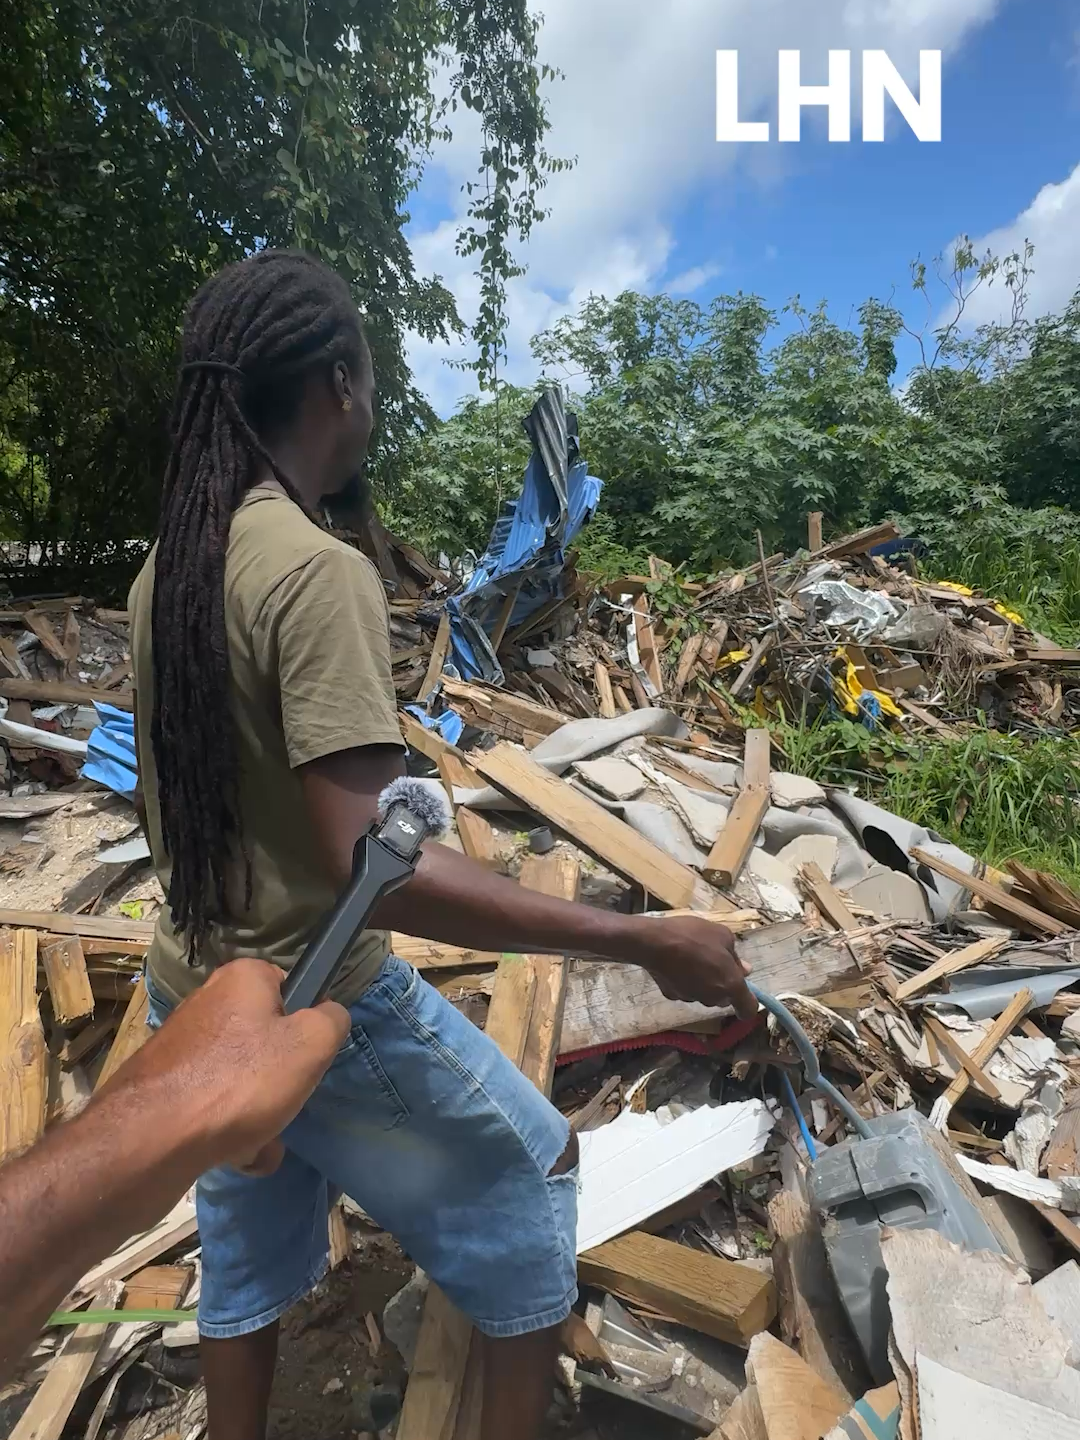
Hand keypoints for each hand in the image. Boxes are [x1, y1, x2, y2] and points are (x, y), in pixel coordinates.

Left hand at [108, 959, 349, 1175]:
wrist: (152, 1139)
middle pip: (264, 1040)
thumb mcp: (310, 1044)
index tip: (306, 1055)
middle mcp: (207, 1003)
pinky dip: (228, 1131)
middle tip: (283, 1104)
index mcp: (241, 979)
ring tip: (257, 1142)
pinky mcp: (163, 1088)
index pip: (289, 987)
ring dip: (257, 1115)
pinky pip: (212, 1106)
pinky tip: (233, 1157)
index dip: (304, 1023)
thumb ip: (332, 1021)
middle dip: (279, 1081)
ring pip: (240, 1080)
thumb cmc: (240, 1081)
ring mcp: (181, 1048)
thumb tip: (327, 1015)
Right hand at [629, 917, 757, 1020]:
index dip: (749, 1004)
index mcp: (731, 984)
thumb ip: (735, 956)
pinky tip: (676, 963)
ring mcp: (692, 999)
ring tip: (693, 958)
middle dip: (723, 984)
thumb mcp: (723, 935)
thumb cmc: (694, 935)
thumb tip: (744, 970)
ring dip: (704, 982)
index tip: (744, 994)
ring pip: (704, 994)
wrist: (654, 942)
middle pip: (724, 998)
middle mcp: (713, 998)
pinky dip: (684, 981)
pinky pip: (685, 990)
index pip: (748, 1009)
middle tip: (715, 961)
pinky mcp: (673, 996)